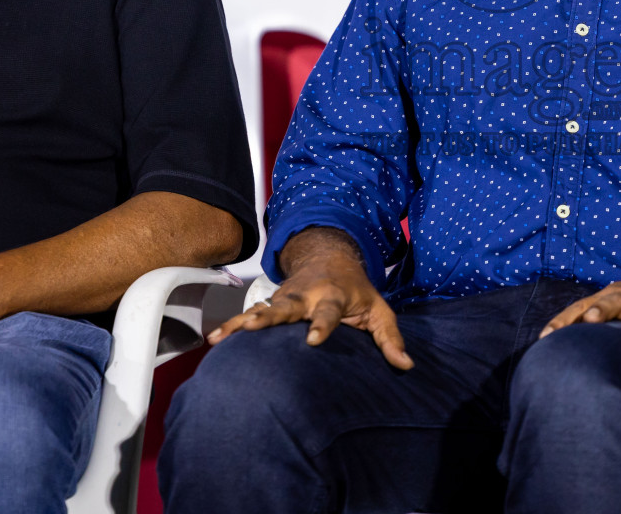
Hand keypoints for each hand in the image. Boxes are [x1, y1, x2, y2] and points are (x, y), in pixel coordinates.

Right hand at [208, 236, 411, 369]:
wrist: (329, 256)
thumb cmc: (357, 291)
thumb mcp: (379, 310)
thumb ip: (390, 337)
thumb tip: (406, 365)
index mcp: (334, 296)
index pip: (328, 312)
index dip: (322, 325)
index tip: (313, 341)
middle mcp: (305, 296)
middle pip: (286, 307)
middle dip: (269, 318)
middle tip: (251, 327)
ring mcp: (285, 298)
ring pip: (262, 310)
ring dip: (242, 322)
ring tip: (222, 337)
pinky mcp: (271, 304)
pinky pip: (249, 315)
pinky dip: (231, 325)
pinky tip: (214, 340)